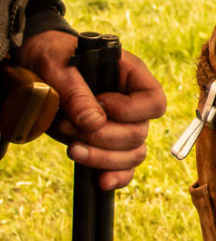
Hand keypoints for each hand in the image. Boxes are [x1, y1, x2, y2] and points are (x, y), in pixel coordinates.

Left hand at [15, 30, 167, 190]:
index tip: (100, 104)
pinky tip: (100, 182)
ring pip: (133, 154)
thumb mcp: (58, 67)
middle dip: (104, 137)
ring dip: (103, 158)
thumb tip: (94, 122)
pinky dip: (116, 177)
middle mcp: (131, 103)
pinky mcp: (106, 144)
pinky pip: (124, 168)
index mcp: (131, 77)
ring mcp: (120, 125)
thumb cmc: (51, 58)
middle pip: (139, 133)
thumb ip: (76, 92)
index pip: (154, 102)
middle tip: (71, 126)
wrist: (36, 68)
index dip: (130, 110)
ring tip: (72, 149)